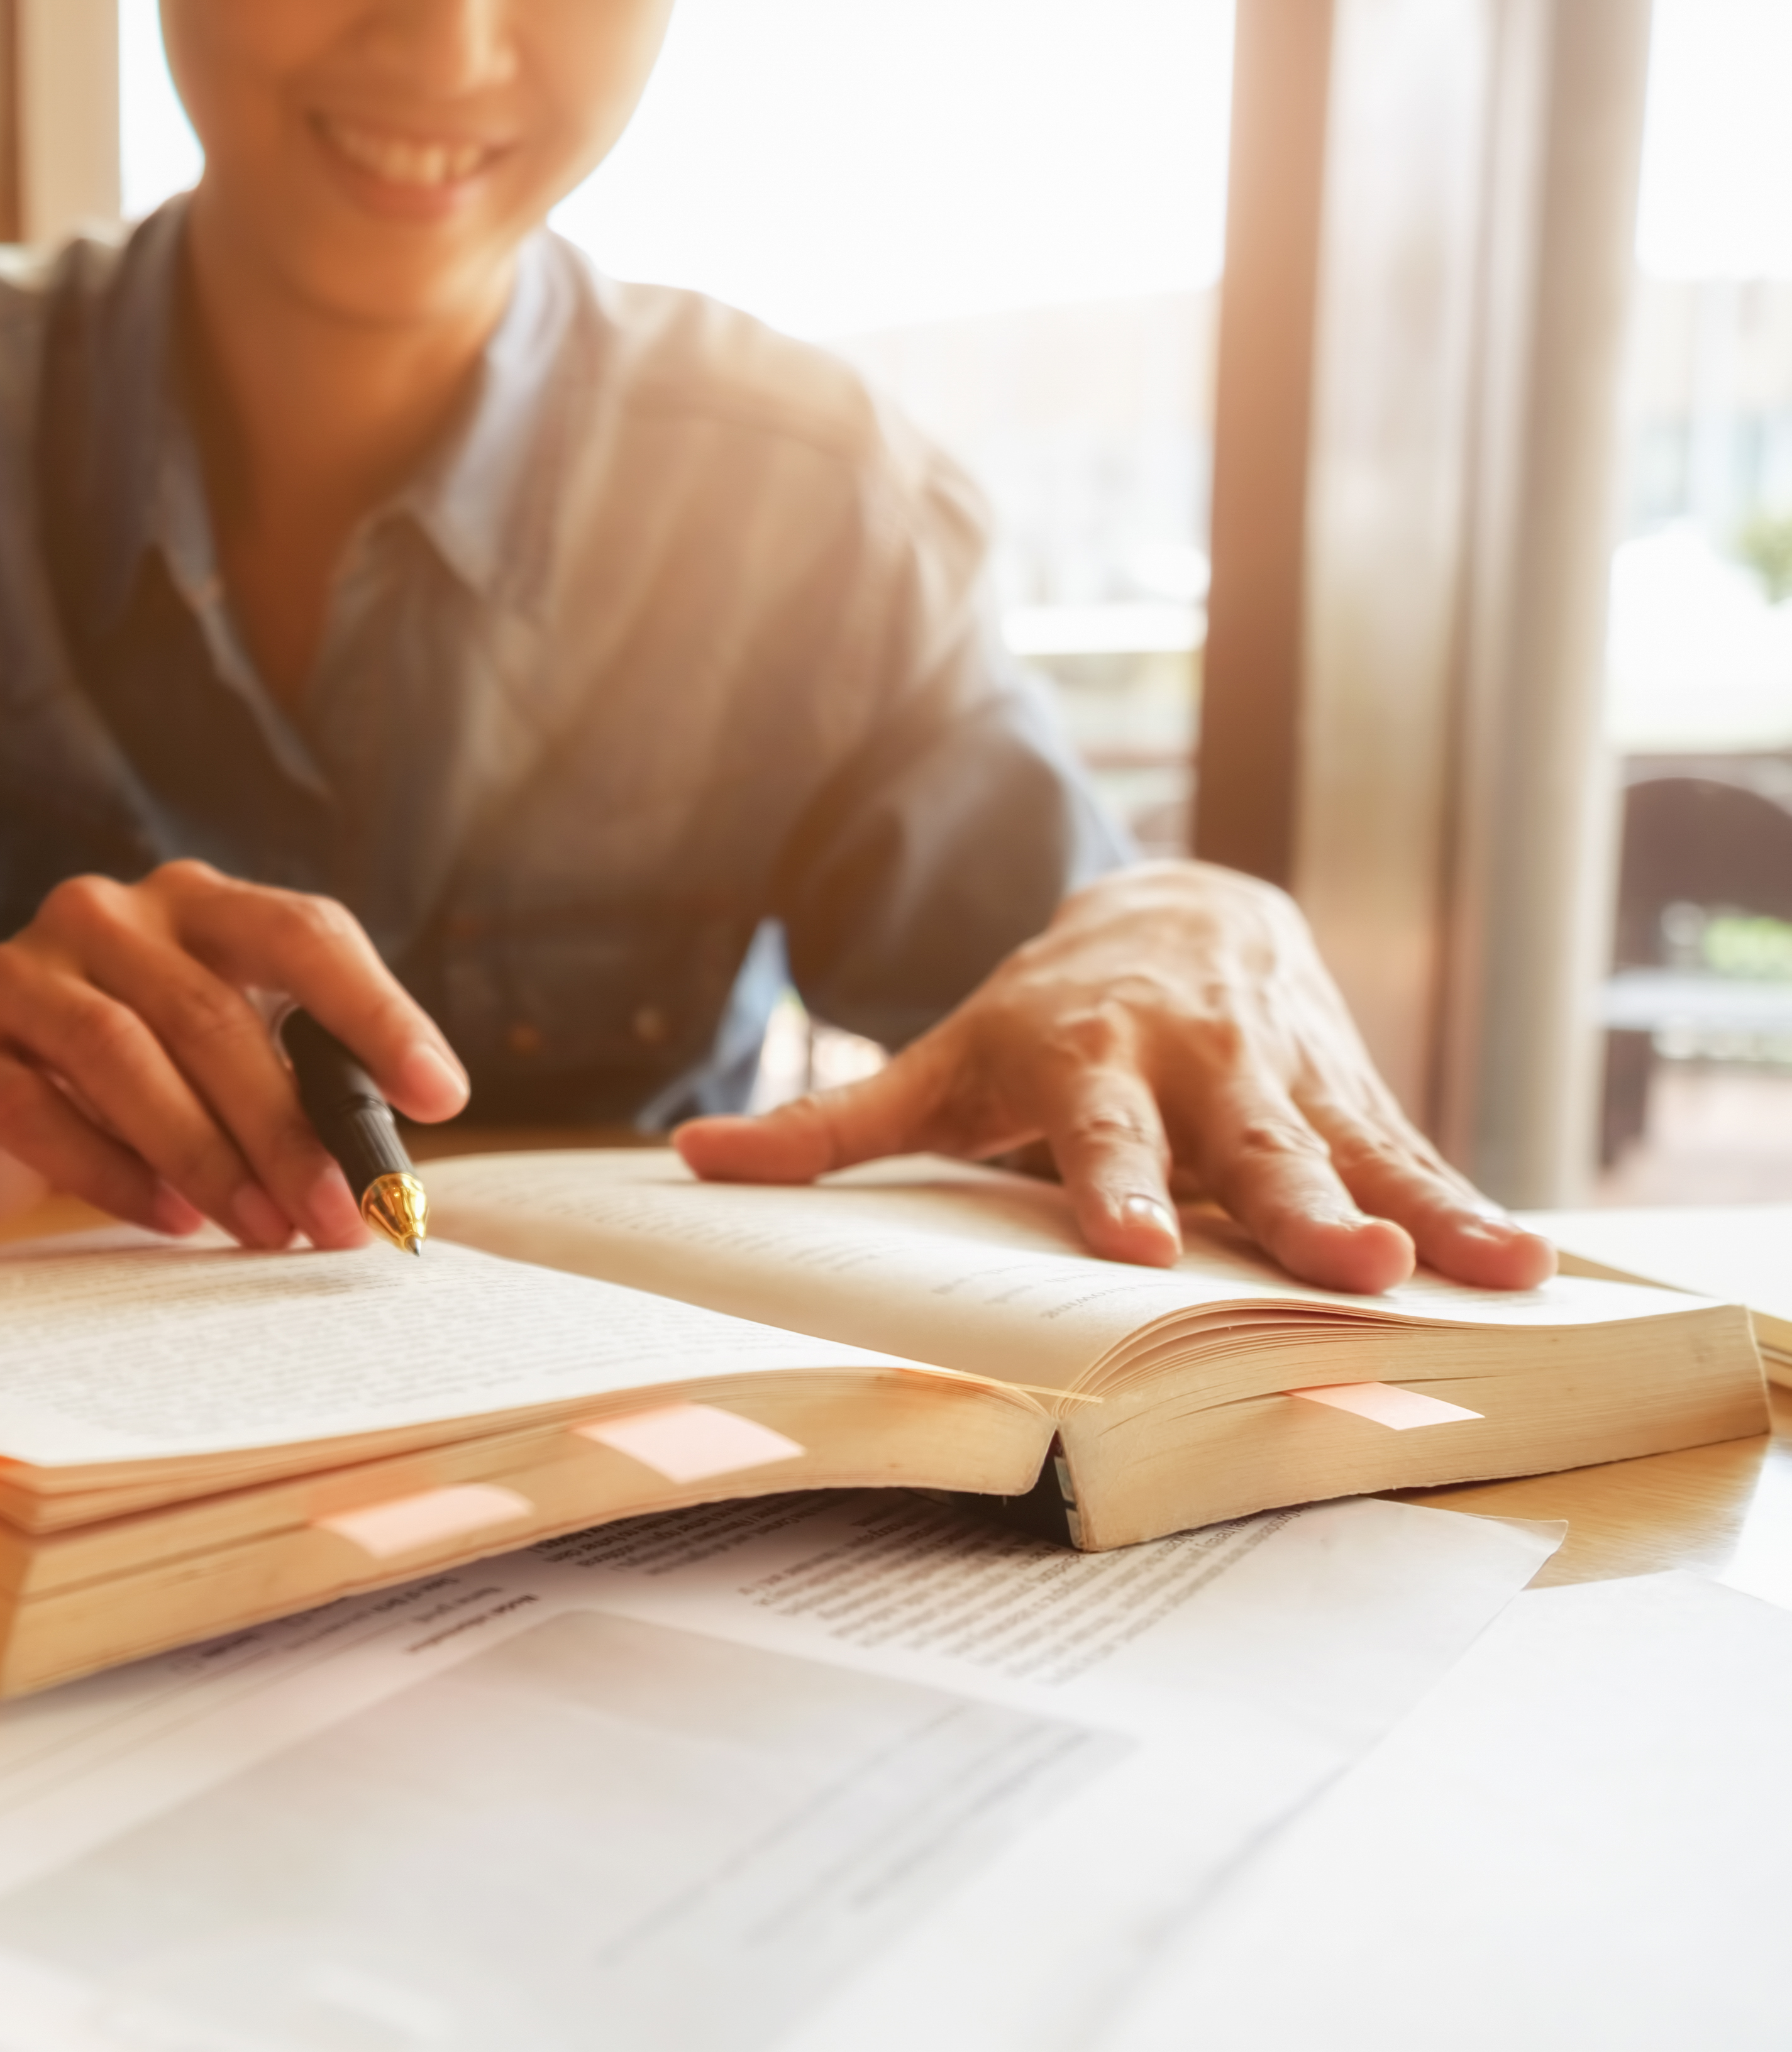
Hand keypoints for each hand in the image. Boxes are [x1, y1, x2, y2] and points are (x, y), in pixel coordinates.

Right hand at [0, 860, 469, 1246]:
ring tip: (266, 1231)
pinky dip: (117, 1174)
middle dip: (289, 1129)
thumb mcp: (221, 1066)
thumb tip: (389, 1173)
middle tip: (341, 1218)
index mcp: (194, 904)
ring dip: (209, 1156)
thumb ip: (299, 1086)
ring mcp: (25, 974)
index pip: (301, 931)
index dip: (377, 1012)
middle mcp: (106, 915)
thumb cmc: (127, 1087)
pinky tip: (174, 1221)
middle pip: (213, 1013)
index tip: (441, 1096)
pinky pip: (43, 1111)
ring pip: (125, 1055)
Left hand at [673, 862, 1554, 1293]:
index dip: (1114, 1187)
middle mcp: (1199, 1064)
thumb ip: (828, 1127)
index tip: (1131, 1246)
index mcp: (1090, 1059)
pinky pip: (1414, 1160)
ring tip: (1455, 1272)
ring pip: (1346, 1154)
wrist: (1176, 915)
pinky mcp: (1353, 1098)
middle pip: (1245, 1146)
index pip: (1098, 1133)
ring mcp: (1287, 1081)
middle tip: (1337, 1266)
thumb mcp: (939, 1061)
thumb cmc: (1039, 1019)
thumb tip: (691, 1162)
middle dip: (1290, 1205)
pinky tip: (1527, 1270)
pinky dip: (1467, 1211)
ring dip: (1401, 1214)